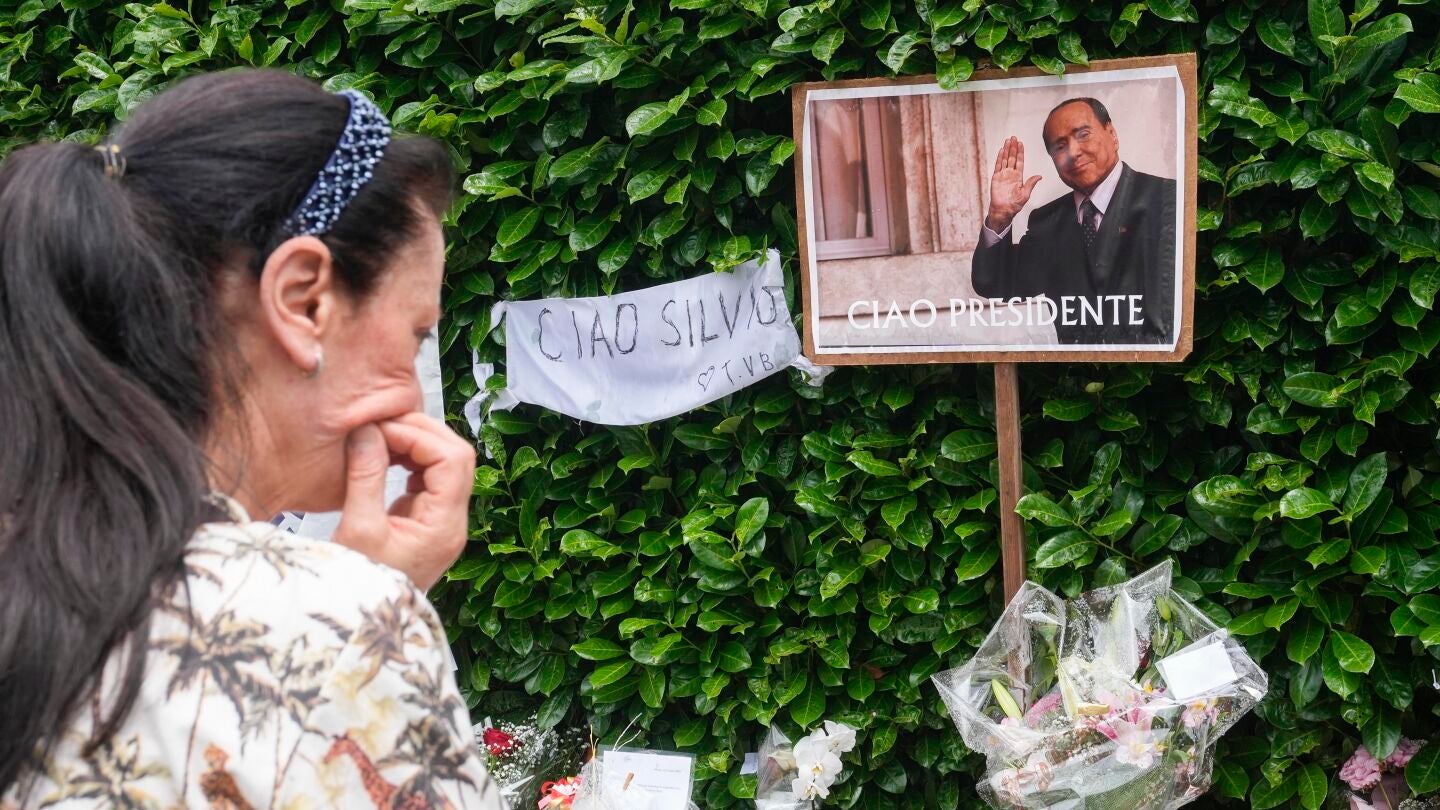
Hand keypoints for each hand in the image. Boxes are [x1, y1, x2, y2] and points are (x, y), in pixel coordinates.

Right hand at [335, 413, 476, 589]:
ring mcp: (443, 523)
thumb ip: (365, 475)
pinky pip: (431, 480)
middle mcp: (452, 523)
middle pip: (457, 458)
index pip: (453, 460)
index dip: (420, 436)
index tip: (382, 429)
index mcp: (444, 526)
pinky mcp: (427, 523)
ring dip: (417, 445)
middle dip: (423, 433)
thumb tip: (367, 431)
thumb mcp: (357, 529)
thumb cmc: (357, 584)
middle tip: (383, 424)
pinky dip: (412, 461)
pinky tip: (385, 456)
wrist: (358, 623)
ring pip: (447, 466)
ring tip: (380, 437)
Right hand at [986, 136, 1042, 233]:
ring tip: (1008, 140)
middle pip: (1012, 157)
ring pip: (1005, 159)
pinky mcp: (996, 178)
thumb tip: (1039, 176)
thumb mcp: (1025, 194)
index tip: (1021, 143)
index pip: (1020, 161)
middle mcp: (1011, 174)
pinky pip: (998, 166)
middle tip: (1014, 137)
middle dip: (1013, 147)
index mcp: (1018, 176)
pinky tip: (1001, 150)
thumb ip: (1031, 183)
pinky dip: (999, 158)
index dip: (1020, 152)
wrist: (1003, 210)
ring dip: (1007, 150)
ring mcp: (1003, 175)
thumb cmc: (1014, 205)